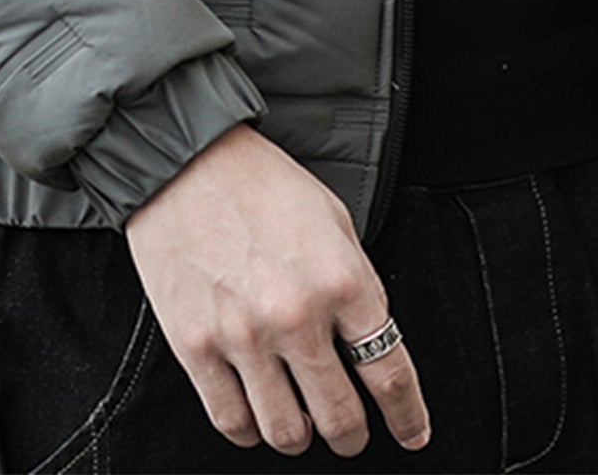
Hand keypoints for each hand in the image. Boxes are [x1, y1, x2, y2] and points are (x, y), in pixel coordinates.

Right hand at [124, 123, 431, 458]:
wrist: (184, 161)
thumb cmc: (261, 184)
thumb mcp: (333, 220)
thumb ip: (358, 282)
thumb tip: (372, 341)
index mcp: (340, 280)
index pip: (390, 373)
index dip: (408, 416)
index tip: (413, 433)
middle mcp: (295, 315)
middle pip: (340, 418)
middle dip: (353, 435)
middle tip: (352, 431)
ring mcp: (242, 336)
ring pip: (286, 432)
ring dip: (301, 436)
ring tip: (301, 420)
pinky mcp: (194, 346)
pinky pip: (232, 422)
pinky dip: (250, 429)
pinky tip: (255, 411)